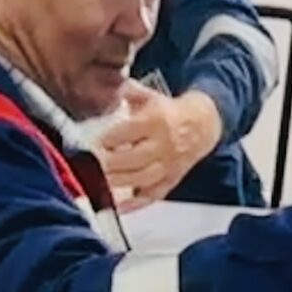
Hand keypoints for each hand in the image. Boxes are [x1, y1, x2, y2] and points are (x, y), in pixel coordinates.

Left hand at [97, 85, 222, 209]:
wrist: (203, 125)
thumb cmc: (170, 113)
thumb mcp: (150, 98)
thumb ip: (127, 93)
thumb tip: (104, 85)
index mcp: (157, 121)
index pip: (128, 132)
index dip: (107, 139)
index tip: (89, 143)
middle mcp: (164, 144)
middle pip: (133, 158)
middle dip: (108, 164)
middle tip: (88, 166)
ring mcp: (168, 164)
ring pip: (142, 178)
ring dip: (118, 183)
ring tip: (97, 184)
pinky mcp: (171, 179)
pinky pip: (154, 194)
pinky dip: (137, 204)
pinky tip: (119, 206)